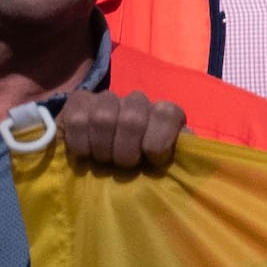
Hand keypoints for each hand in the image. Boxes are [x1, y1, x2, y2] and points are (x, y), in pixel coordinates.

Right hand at [51, 90, 193, 175]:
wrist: (99, 162)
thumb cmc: (139, 167)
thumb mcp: (163, 165)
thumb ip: (180, 155)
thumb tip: (188, 149)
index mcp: (164, 114)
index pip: (167, 113)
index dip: (158, 142)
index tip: (152, 161)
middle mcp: (138, 101)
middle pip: (133, 118)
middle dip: (125, 151)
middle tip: (123, 166)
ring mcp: (107, 98)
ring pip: (103, 117)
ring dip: (103, 148)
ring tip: (103, 161)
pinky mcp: (79, 101)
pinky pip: (78, 119)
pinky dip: (81, 143)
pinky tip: (85, 153)